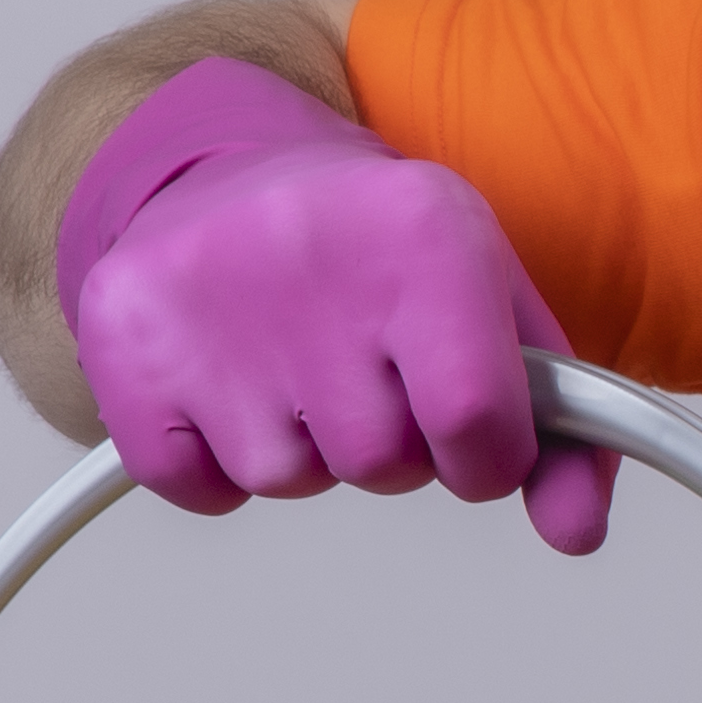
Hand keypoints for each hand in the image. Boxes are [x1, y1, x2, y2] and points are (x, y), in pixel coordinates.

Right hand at [53, 59, 612, 551]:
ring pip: (289, 479)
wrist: (227, 170)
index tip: (472, 435)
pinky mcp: (124, 340)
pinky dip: (217, 463)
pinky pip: (197, 486)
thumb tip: (577, 532)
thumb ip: (564, 426)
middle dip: (390, 442)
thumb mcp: (496, 304)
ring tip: (294, 355)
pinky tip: (231, 380)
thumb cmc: (382, 252)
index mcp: (425, 235)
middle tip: (363, 362)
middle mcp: (311, 257)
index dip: (485, 459)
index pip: (476, 424)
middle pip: (382, 464)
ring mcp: (206, 299)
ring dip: (304, 446)